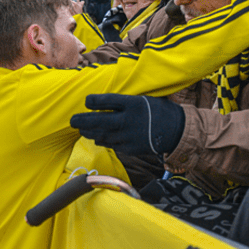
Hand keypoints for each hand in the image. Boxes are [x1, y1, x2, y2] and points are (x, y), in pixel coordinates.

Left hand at [70, 94, 184, 156]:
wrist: (176, 131)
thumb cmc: (159, 111)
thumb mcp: (143, 100)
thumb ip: (124, 103)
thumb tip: (102, 104)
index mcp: (132, 104)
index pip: (106, 101)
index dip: (92, 101)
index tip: (87, 101)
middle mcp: (128, 120)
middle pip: (98, 121)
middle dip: (81, 121)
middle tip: (72, 120)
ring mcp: (128, 136)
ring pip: (101, 135)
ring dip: (89, 132)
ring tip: (83, 129)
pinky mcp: (129, 148)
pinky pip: (110, 144)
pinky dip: (102, 140)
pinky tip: (98, 137)